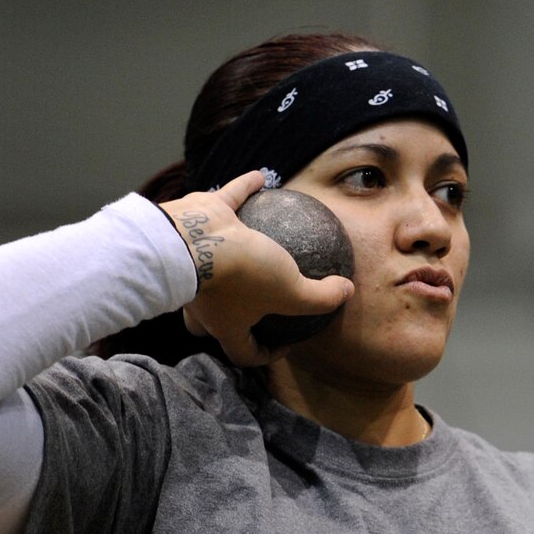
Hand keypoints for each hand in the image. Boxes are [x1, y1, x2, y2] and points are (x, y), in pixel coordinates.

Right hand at [159, 171, 353, 367]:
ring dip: (240, 249)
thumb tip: (346, 293)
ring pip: (216, 258)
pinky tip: (262, 178)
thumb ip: (319, 298)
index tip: (284, 345)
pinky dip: (243, 190)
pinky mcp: (200, 221)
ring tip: (263, 239)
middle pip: (214, 314)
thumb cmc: (239, 274)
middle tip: (254, 302)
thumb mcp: (291, 292)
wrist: (188, 239)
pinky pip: (227, 202)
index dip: (265, 355)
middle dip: (231, 312)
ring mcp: (199, 258)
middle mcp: (207, 297)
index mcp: (226, 323)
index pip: (243, 353)